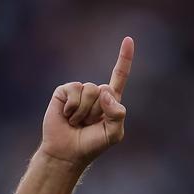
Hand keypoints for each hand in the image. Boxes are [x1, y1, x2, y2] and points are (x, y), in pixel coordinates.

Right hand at [40, 36, 133, 166]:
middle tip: (89, 124)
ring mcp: (79, 91)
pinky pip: (74, 91)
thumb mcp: (113, 134)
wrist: (67, 153)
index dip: (124, 59)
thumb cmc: (91, 145)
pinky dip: (73, 107)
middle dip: (99, 111)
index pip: (119, 76)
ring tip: (78, 122)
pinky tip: (68, 116)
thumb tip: (105, 92)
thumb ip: (117, 115)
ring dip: (85, 111)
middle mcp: (95, 93)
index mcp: (110, 101)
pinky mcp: (64, 91)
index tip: (128, 40)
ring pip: (90, 90)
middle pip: (105, 90)